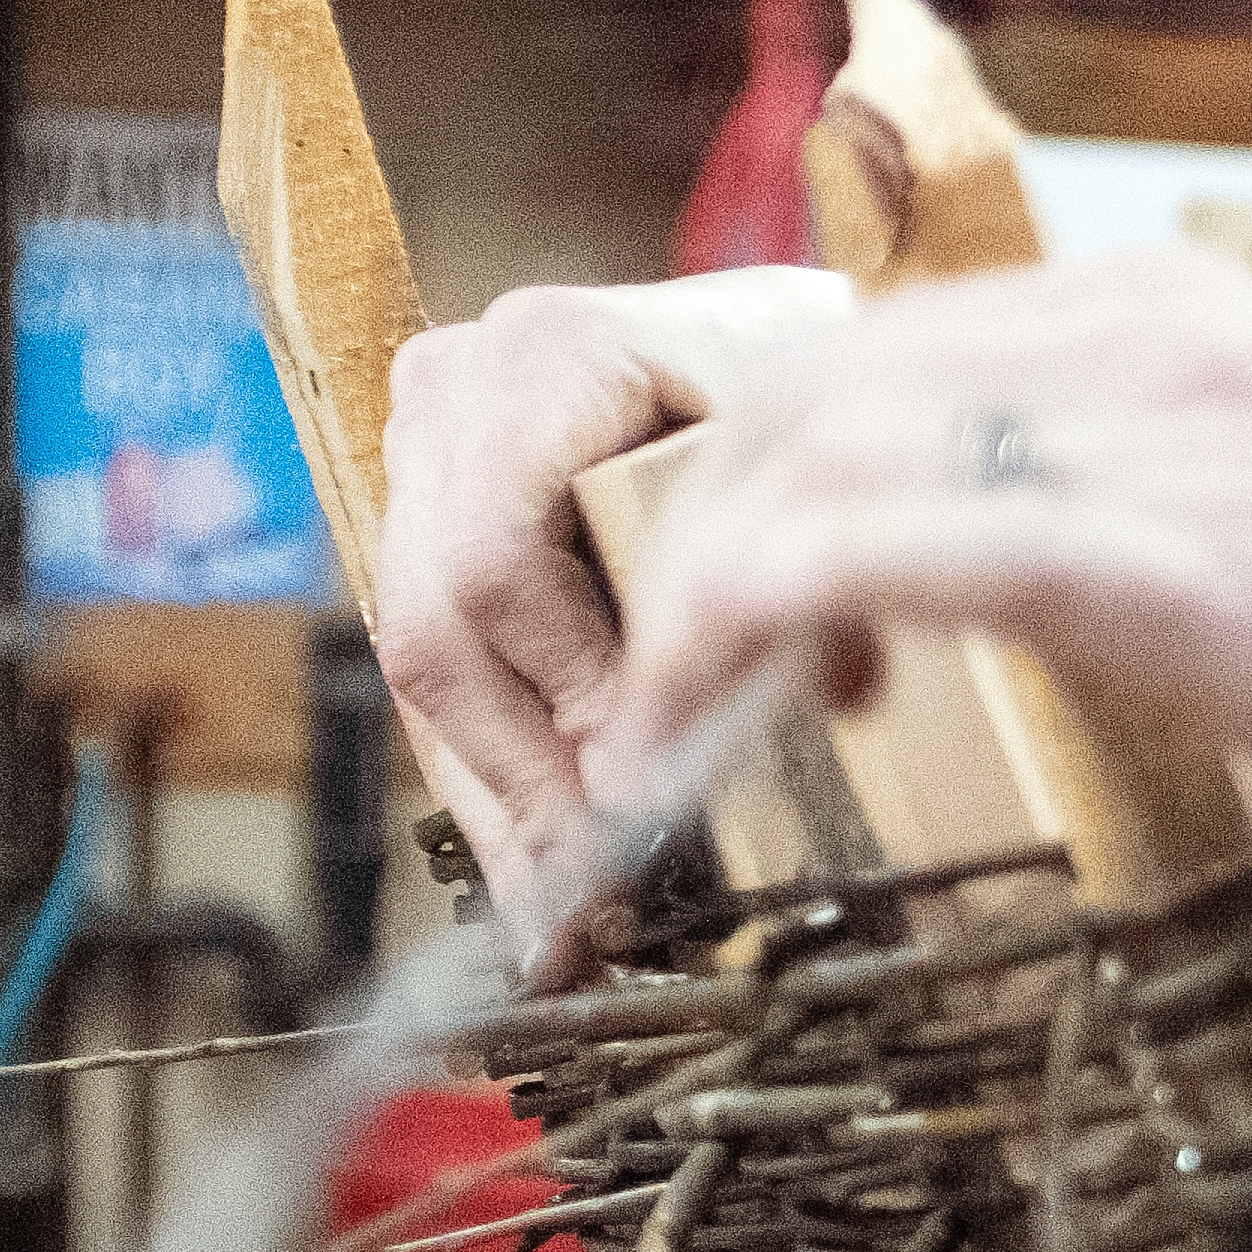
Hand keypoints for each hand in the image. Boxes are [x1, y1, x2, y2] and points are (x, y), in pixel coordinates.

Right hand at [376, 267, 849, 916]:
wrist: (760, 330)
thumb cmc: (798, 377)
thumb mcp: (816, 452)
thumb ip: (808, 557)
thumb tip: (831, 692)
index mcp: (545, 358)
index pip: (499, 564)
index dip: (567, 690)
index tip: (633, 789)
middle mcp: (453, 396)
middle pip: (440, 630)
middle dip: (522, 777)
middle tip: (587, 889)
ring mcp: (420, 457)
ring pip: (425, 668)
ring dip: (498, 804)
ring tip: (555, 921)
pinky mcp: (423, 521)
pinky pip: (441, 672)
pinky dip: (495, 774)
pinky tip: (534, 867)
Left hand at [594, 245, 1251, 944]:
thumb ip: (1177, 542)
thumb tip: (1070, 632)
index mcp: (1171, 320)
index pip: (857, 356)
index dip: (740, 502)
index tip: (719, 661)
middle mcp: (1134, 333)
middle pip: (773, 392)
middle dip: (650, 557)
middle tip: (619, 732)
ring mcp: (1146, 427)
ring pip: (773, 462)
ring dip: (654, 625)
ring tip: (633, 775)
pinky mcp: (1159, 551)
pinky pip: (843, 553)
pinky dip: (722, 654)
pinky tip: (699, 763)